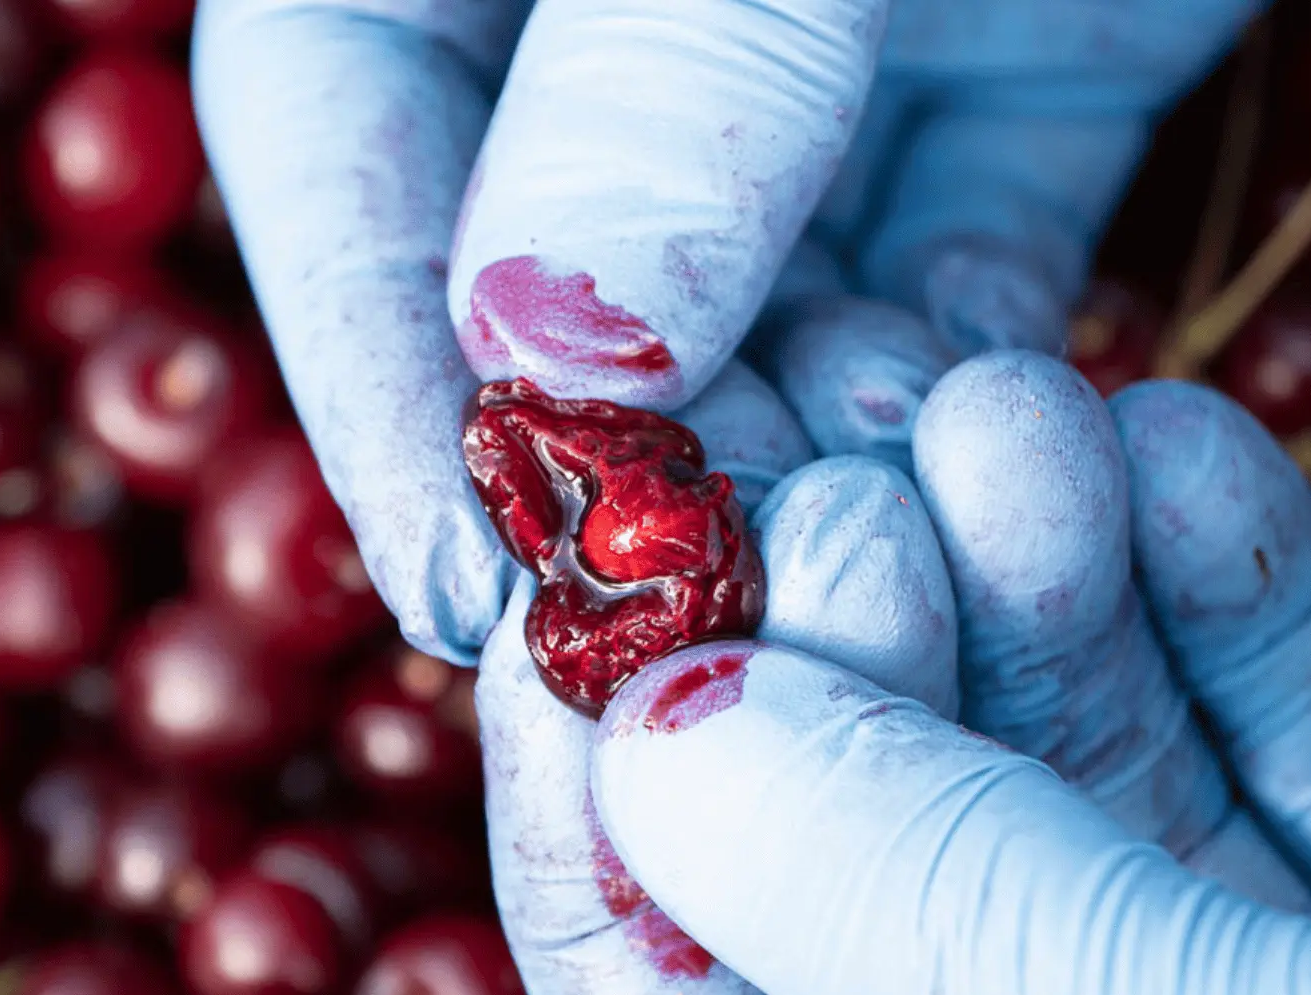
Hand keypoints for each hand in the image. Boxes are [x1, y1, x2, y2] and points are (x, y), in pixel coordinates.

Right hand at [192, 0, 1255, 664]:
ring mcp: (792, 49)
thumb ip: (671, 74)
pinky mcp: (977, 86)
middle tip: (664, 617)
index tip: (450, 576)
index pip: (332, 138)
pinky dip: (942, 375)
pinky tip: (978, 450)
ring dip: (788, 435)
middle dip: (601, 448)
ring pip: (737, 303)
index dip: (373, 368)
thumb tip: (547, 349)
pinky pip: (928, 268)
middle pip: (529, 260)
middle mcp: (599, 3)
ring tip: (857, 535)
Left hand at [586, 354, 1310, 994]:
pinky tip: (1167, 445)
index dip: (611, 875)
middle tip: (829, 475)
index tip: (565, 629)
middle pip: (890, 900)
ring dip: (1029, 579)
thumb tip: (661, 731)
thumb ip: (940, 925)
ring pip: (1089, 793)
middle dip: (843, 663)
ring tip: (995, 409)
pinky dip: (1235, 592)